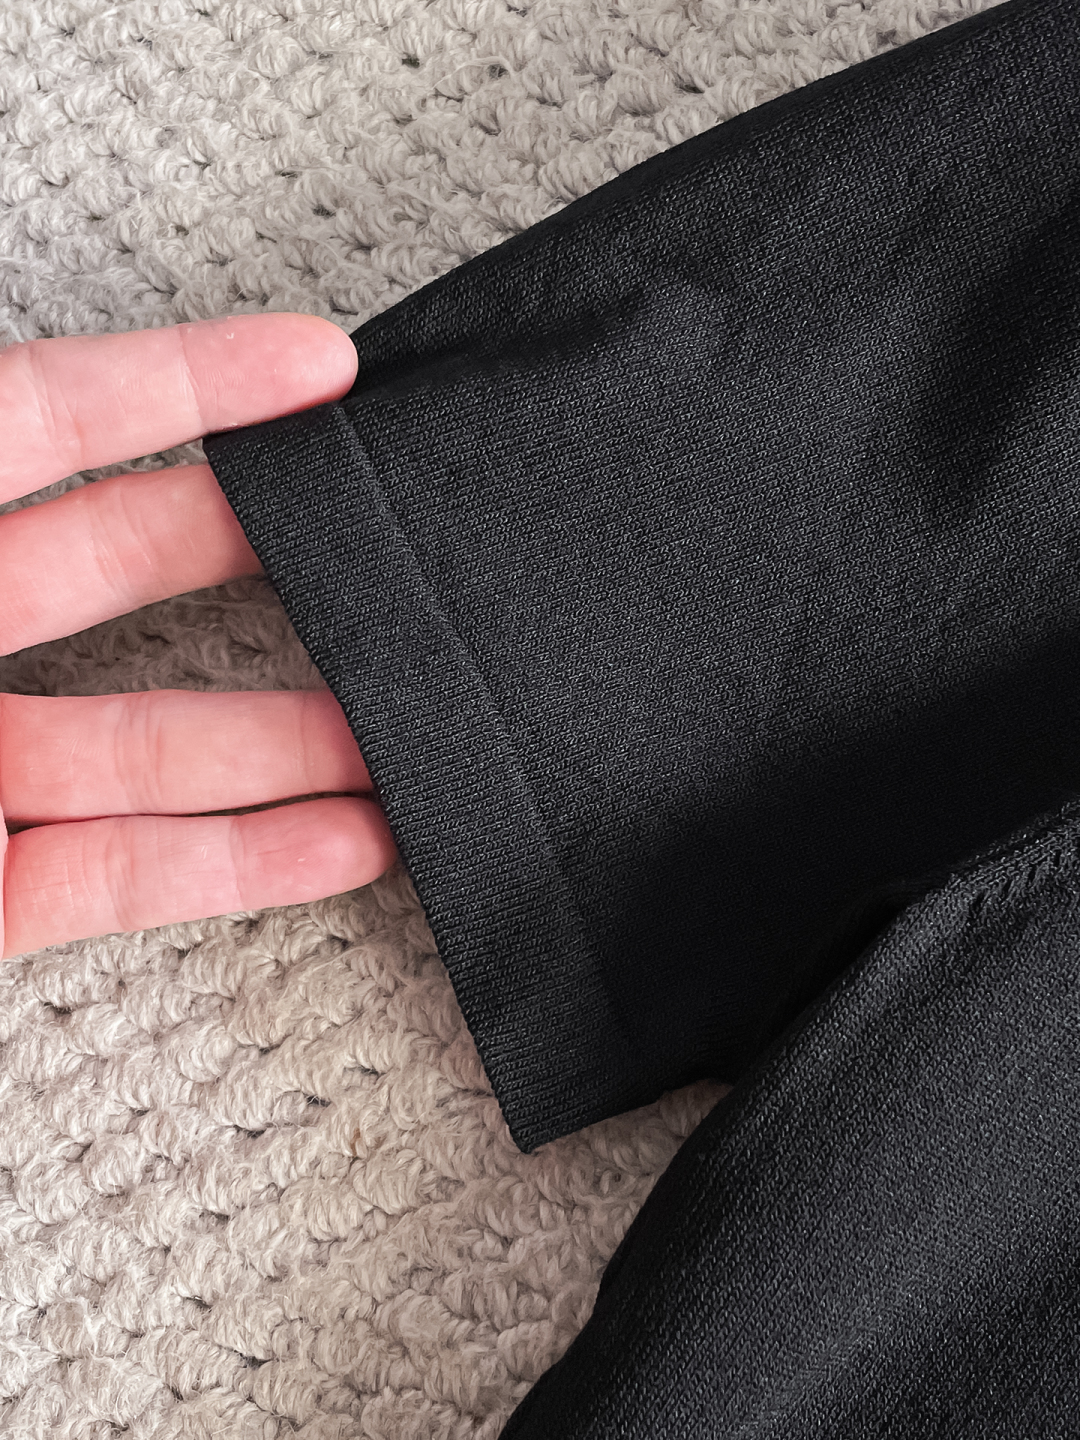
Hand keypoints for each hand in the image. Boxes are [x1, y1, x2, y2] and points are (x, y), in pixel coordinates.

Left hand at [0, 314, 397, 958]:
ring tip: (411, 725)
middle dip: (265, 541)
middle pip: (112, 561)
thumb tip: (22, 407)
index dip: (182, 380)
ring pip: (135, 739)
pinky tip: (341, 842)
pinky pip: (106, 875)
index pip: (37, 420)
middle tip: (391, 532)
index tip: (323, 365)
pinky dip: (224, 862)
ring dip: (282, 738)